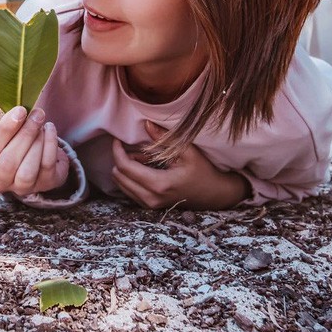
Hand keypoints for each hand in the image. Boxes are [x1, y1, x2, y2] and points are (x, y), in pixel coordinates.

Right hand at [0, 106, 68, 196]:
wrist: (42, 159)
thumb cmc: (21, 141)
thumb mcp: (12, 133)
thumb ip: (14, 124)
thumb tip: (23, 111)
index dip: (5, 129)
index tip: (20, 111)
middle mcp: (1, 181)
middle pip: (8, 162)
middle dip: (25, 135)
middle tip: (37, 115)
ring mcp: (22, 188)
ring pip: (27, 172)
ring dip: (37, 143)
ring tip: (43, 125)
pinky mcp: (44, 185)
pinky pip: (46, 167)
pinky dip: (51, 145)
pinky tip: (50, 129)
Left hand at [112, 121, 248, 210]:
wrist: (214, 194)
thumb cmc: (203, 171)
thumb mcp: (187, 151)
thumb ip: (165, 138)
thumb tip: (147, 124)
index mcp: (159, 184)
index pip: (125, 167)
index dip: (117, 151)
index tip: (117, 139)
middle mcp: (151, 198)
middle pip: (119, 177)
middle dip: (120, 159)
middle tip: (131, 147)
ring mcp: (149, 205)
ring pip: (121, 185)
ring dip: (125, 169)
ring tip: (140, 157)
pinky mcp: (150, 207)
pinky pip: (129, 191)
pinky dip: (130, 178)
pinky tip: (143, 168)